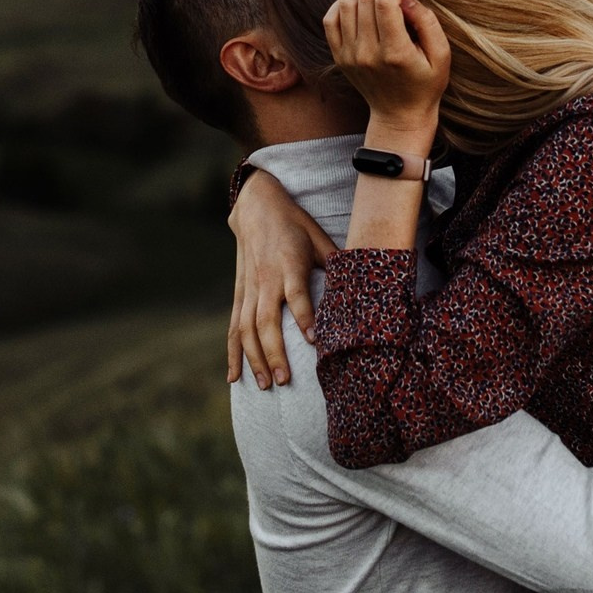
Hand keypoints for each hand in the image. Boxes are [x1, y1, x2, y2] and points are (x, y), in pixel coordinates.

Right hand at [225, 169, 335, 389]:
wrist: (255, 206)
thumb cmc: (294, 224)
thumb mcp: (318, 237)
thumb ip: (335, 262)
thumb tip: (359, 286)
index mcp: (289, 264)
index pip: (297, 294)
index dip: (305, 317)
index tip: (314, 341)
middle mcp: (266, 279)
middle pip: (266, 320)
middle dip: (273, 352)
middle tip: (284, 380)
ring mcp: (249, 288)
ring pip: (246, 329)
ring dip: (254, 359)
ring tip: (265, 385)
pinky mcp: (239, 293)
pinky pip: (233, 327)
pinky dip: (232, 353)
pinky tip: (234, 377)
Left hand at [323, 0, 449, 142]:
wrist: (399, 116)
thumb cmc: (426, 85)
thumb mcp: (441, 56)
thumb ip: (428, 22)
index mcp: (394, 53)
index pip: (386, 2)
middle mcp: (366, 53)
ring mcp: (349, 55)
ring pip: (347, 3)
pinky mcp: (339, 56)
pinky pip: (331, 19)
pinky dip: (345, 3)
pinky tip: (363, 4)